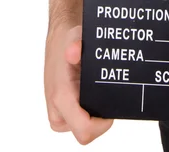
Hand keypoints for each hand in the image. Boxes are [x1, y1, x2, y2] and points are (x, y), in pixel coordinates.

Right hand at [44, 25, 113, 143]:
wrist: (58, 41)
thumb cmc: (68, 40)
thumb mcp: (76, 36)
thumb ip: (77, 44)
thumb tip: (74, 52)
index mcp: (61, 96)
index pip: (84, 130)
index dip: (102, 125)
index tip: (111, 109)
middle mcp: (57, 108)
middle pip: (86, 132)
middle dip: (99, 117)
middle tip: (106, 94)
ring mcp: (58, 112)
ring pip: (83, 127)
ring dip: (93, 113)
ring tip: (97, 90)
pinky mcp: (62, 111)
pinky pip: (80, 121)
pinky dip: (89, 110)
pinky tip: (93, 93)